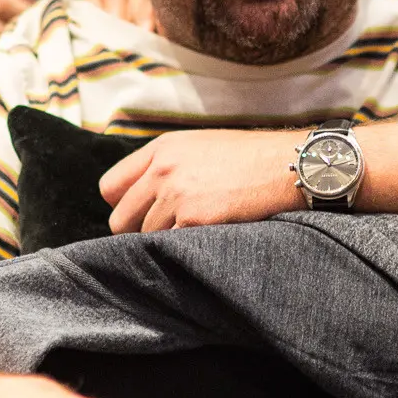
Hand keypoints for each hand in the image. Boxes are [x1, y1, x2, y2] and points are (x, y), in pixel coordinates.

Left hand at [101, 129, 299, 233]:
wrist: (286, 165)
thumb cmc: (248, 158)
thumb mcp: (200, 146)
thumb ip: (166, 166)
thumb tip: (143, 198)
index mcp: (160, 149)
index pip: (110, 186)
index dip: (123, 206)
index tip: (140, 215)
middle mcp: (162, 170)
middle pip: (120, 220)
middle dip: (137, 233)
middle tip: (165, 235)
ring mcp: (177, 194)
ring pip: (146, 238)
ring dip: (165, 243)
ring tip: (193, 236)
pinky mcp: (195, 219)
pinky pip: (172, 247)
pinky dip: (184, 251)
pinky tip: (204, 241)